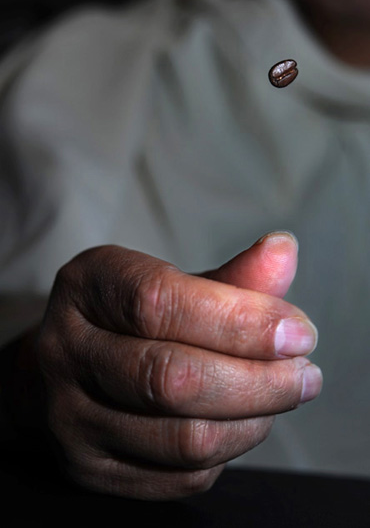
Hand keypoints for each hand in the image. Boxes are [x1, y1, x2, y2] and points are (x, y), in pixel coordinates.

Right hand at [14, 232, 321, 499]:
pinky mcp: (91, 469)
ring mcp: (70, 418)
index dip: (238, 320)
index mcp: (86, 286)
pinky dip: (231, 450)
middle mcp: (65, 351)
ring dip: (255, 419)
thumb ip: (228, 277)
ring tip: (283, 394)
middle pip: (172, 378)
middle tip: (305, 373)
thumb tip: (284, 251)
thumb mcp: (168, 282)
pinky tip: (244, 422)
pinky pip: (182, 475)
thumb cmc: (127, 319)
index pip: (159, 303)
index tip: (298, 331)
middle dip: (259, 380)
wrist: (64, 371)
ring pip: (184, 437)